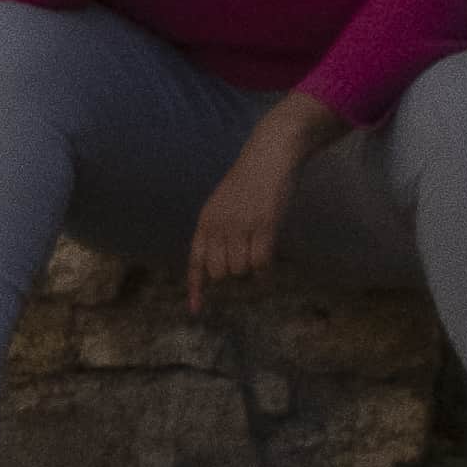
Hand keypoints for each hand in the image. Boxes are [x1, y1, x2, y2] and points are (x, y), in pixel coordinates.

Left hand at [184, 108, 316, 299]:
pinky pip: (261, 262)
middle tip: (248, 259)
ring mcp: (240, 226)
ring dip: (251, 269)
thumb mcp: (223, 205)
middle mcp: (218, 226)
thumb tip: (218, 264)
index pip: (196, 261)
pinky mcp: (264, 225)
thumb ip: (218, 231)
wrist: (268, 156)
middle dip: (233, 274)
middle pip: (220, 272)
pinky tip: (270, 260)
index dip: (196, 287)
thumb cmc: (249, 182)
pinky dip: (266, 268)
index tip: (196, 310)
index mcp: (205, 221)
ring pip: (241, 270)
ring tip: (260, 250)